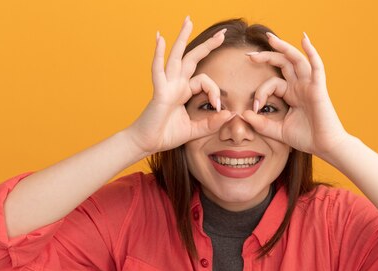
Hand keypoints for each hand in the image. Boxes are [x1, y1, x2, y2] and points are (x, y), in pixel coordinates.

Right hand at [127, 17, 235, 155]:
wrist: (147, 143)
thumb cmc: (166, 135)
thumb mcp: (195, 131)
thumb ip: (212, 123)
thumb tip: (230, 114)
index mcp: (183, 92)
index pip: (204, 81)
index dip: (214, 91)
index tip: (218, 107)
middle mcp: (175, 85)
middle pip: (192, 59)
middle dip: (207, 45)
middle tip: (222, 33)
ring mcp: (166, 86)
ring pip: (176, 57)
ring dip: (182, 38)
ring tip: (188, 21)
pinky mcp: (159, 92)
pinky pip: (158, 70)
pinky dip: (158, 54)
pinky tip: (160, 38)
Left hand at [242, 32, 352, 159]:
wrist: (325, 147)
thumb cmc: (306, 138)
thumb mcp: (278, 131)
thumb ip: (261, 124)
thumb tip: (243, 114)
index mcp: (291, 94)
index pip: (272, 83)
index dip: (260, 92)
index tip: (254, 107)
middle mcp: (300, 86)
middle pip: (282, 63)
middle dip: (266, 56)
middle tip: (249, 56)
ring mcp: (309, 85)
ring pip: (296, 60)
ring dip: (284, 47)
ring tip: (270, 38)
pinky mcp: (318, 88)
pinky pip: (316, 66)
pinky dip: (311, 52)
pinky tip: (304, 39)